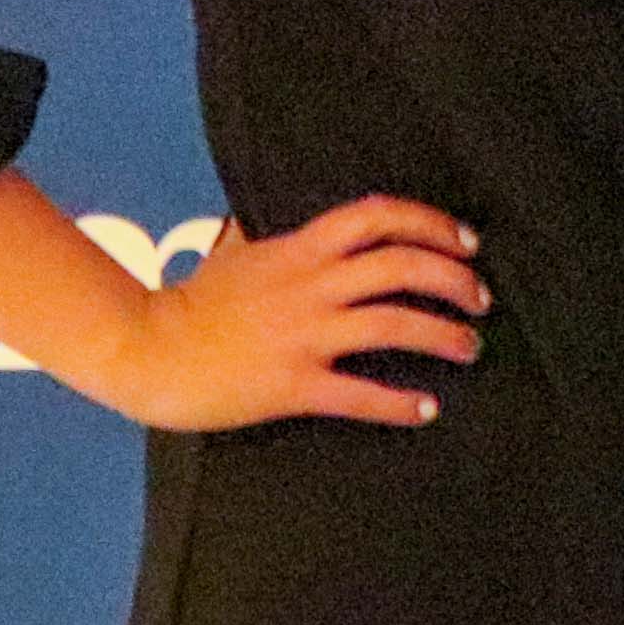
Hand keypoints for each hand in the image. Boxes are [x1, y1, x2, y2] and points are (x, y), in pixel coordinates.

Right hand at [95, 195, 486, 432]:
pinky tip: (427, 407)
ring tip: (470, 346)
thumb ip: (273, 239)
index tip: (467, 241)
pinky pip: (361, 393)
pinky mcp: (293, 384)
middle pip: (402, 266)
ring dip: (444, 334)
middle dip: (454, 279)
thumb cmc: (190, 304)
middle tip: (481, 298)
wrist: (142, 349)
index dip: (432, 223)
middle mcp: (309, 286)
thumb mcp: (236, 254)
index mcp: (299, 249)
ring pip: (394, 324)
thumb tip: (286, 224)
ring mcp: (302, 335)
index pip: (378, 216)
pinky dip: (401, 402)